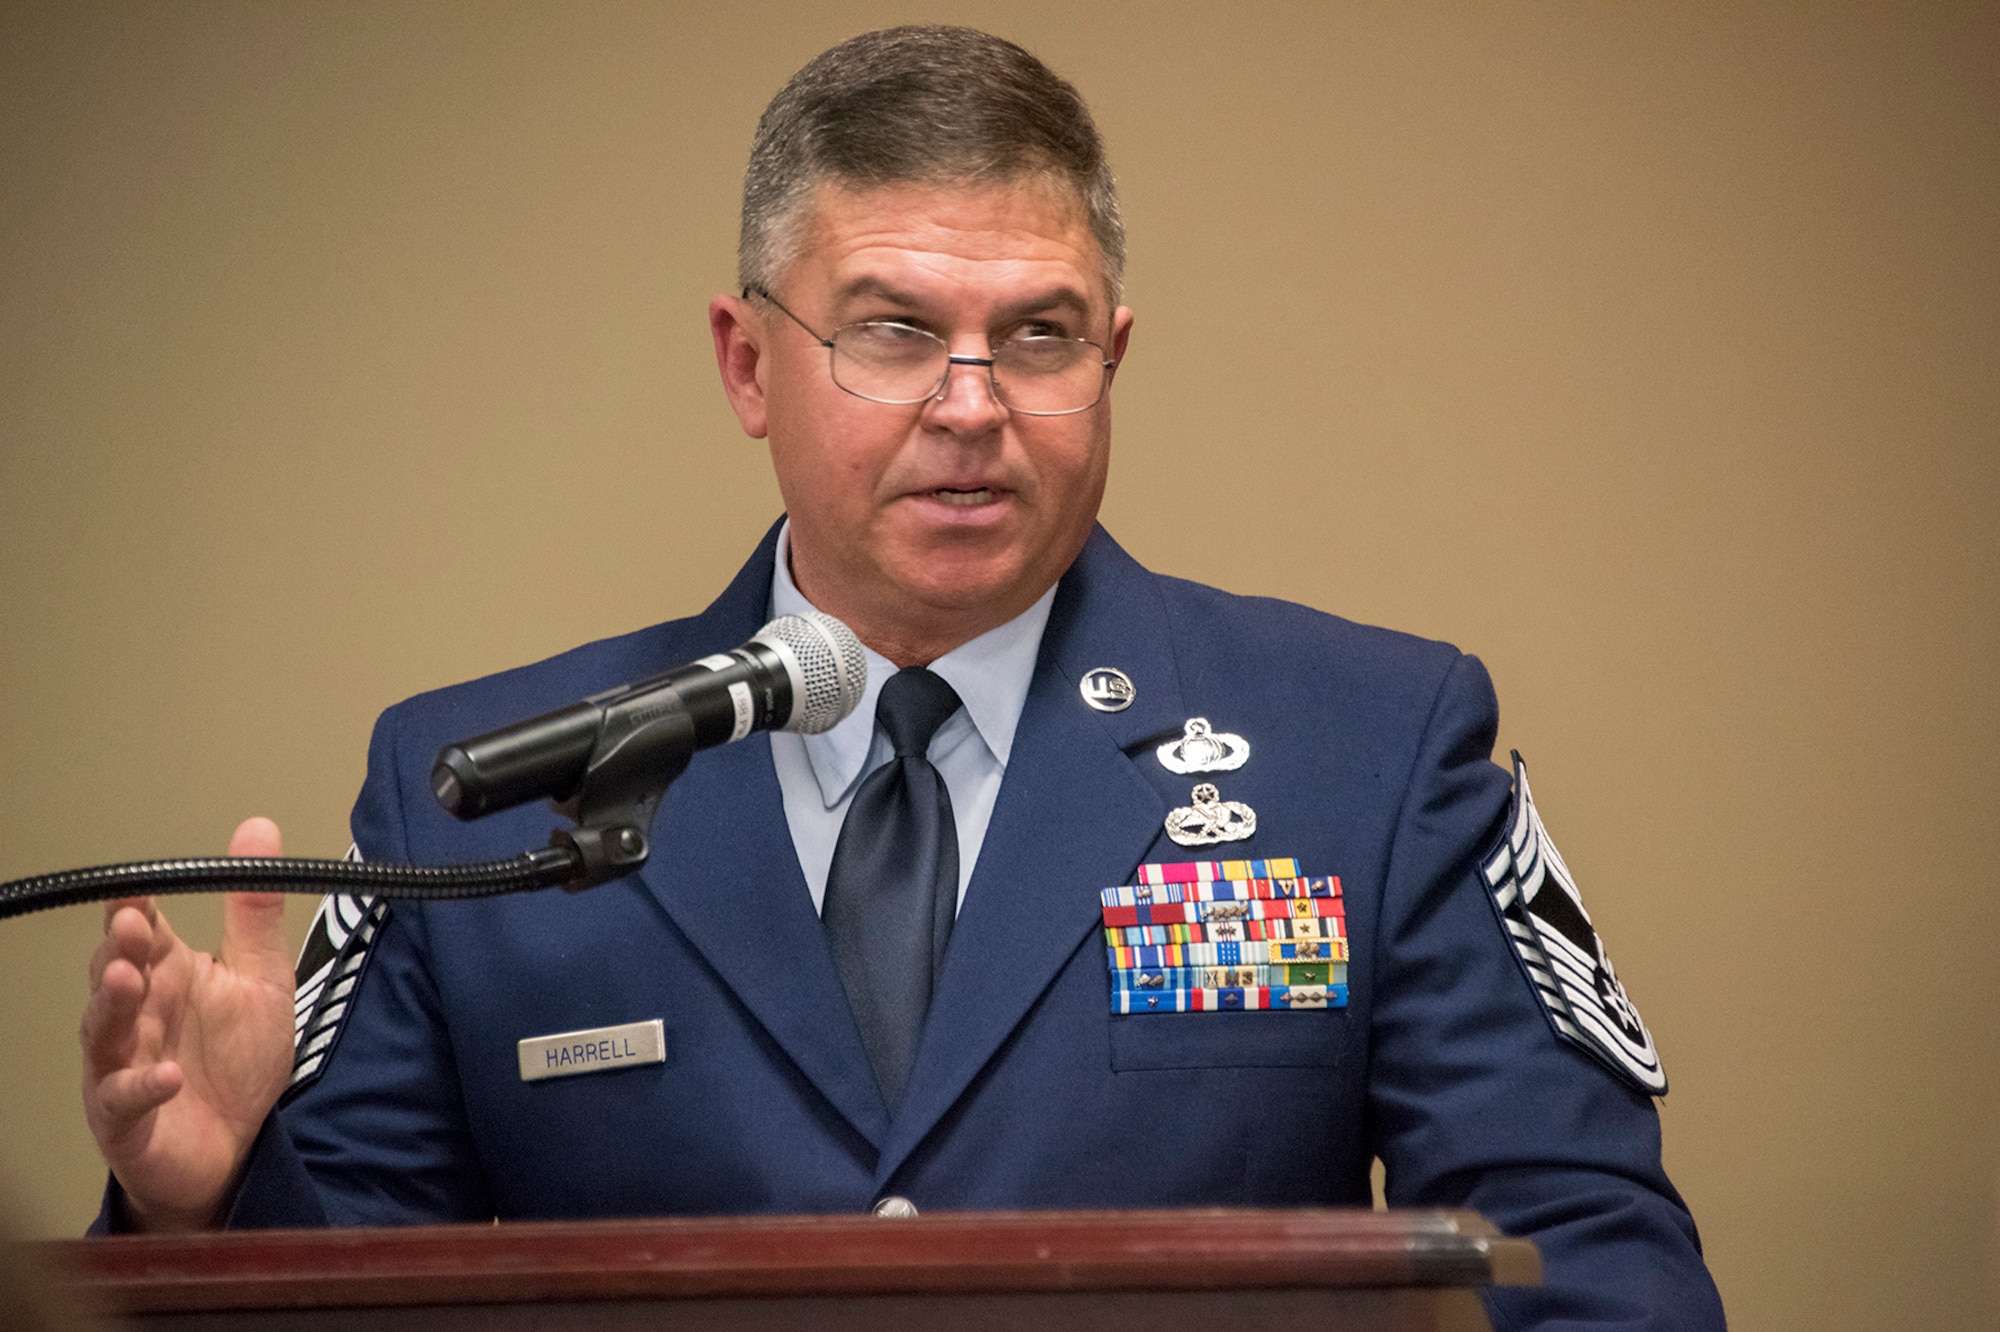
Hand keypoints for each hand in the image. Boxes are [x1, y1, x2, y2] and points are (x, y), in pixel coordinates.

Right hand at [80, 818, 297, 1230]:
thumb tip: (259, 826)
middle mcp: (137, 1014)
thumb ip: (255, 914)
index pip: (145, 932)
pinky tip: (166, 1075)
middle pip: (114, 973)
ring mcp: (122, 1064)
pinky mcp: (125, 1116)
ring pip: (103, 1030)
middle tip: (131, 925)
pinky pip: (125, 1098)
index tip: (134, 887)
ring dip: (114, 1004)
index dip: (135, 909)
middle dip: (119, 949)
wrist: (236, 1148)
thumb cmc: (238, 1061)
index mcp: (169, 975)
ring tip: (128, 979)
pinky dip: (143, 1086)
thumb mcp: (262, 980)